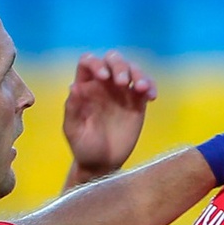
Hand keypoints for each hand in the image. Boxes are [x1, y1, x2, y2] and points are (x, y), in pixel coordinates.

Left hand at [63, 51, 156, 179]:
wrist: (102, 164)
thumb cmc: (83, 147)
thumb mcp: (73, 130)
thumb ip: (72, 108)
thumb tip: (74, 86)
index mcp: (85, 86)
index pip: (88, 62)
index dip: (95, 63)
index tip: (103, 76)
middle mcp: (104, 84)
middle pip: (112, 60)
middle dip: (119, 65)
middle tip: (122, 82)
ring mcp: (122, 92)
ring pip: (131, 69)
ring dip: (138, 73)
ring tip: (141, 88)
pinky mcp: (137, 102)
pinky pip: (146, 86)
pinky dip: (150, 86)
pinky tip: (151, 97)